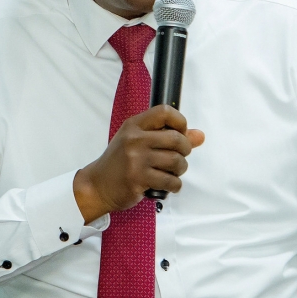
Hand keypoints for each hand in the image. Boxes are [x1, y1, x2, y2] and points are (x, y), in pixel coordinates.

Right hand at [73, 105, 204, 222]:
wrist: (98, 185)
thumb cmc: (119, 163)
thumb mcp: (138, 143)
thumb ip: (168, 136)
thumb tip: (199, 136)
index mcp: (134, 125)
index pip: (164, 112)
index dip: (180, 122)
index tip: (181, 133)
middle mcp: (134, 139)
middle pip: (176, 139)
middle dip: (185, 150)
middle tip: (179, 157)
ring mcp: (136, 159)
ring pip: (176, 161)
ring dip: (180, 169)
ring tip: (172, 172)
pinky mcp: (138, 179)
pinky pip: (170, 181)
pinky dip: (174, 185)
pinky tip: (168, 185)